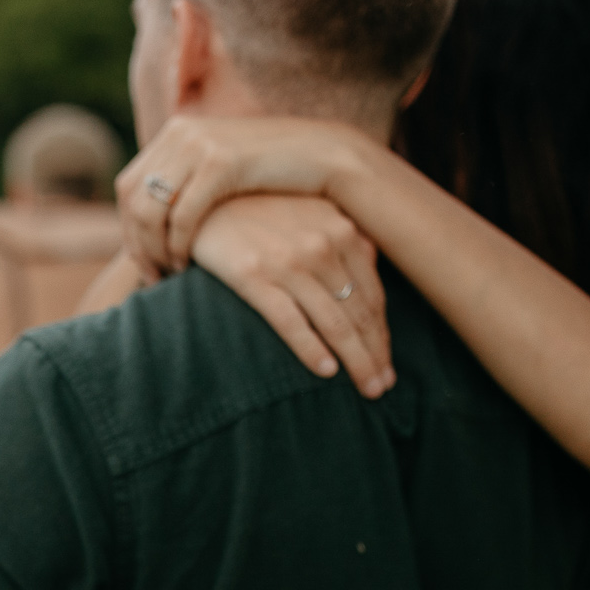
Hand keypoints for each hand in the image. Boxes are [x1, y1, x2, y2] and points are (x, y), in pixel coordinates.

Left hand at [116, 115, 370, 275]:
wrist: (324, 154)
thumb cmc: (273, 173)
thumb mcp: (221, 171)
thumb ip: (188, 183)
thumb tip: (153, 214)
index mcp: (176, 131)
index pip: (128, 186)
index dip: (127, 229)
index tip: (141, 262)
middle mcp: (181, 131)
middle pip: (131, 198)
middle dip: (136, 243)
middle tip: (149, 277)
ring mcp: (198, 143)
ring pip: (150, 210)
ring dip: (153, 249)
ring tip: (168, 274)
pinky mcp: (220, 162)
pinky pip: (181, 215)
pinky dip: (177, 246)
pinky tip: (186, 265)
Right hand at [193, 194, 393, 397]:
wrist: (202, 199)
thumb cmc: (259, 211)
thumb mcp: (309, 212)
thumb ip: (341, 237)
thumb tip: (372, 268)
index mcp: (341, 230)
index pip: (372, 294)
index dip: (383, 335)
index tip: (388, 364)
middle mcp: (321, 245)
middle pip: (359, 312)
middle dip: (375, 354)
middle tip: (382, 387)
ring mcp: (288, 261)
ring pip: (334, 322)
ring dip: (355, 360)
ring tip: (367, 390)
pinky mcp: (253, 276)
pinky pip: (290, 321)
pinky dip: (311, 349)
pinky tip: (326, 372)